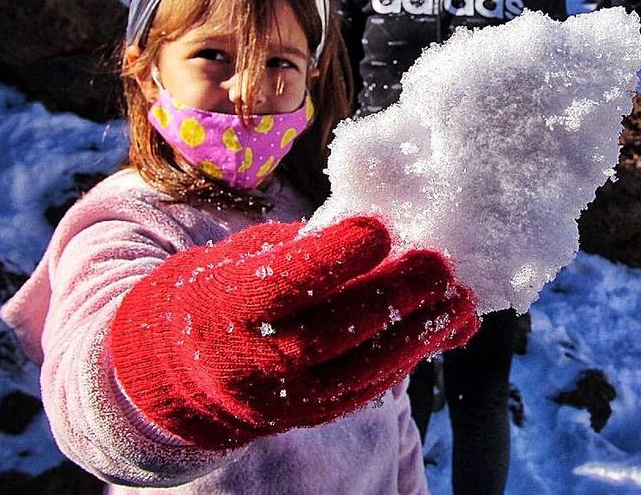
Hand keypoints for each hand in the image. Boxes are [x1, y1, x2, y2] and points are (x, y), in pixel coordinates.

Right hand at [109, 216, 477, 449]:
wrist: (179, 374)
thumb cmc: (219, 292)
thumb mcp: (239, 257)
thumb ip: (299, 246)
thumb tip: (371, 224)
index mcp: (229, 305)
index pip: (288, 283)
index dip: (336, 255)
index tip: (377, 226)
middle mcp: (258, 359)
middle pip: (338, 329)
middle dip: (397, 294)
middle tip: (441, 263)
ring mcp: (288, 396)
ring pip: (365, 367)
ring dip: (421, 332)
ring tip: (461, 299)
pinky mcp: (314, 415)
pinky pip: (370, 389)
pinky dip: (410, 358)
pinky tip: (442, 329)